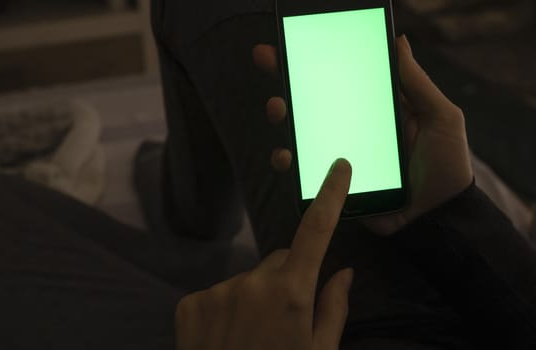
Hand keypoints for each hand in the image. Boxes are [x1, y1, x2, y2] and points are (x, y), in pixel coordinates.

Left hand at [175, 160, 353, 349]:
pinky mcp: (190, 303)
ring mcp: (218, 291)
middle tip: (287, 319)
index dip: (330, 196)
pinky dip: (226, 308)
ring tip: (252, 336)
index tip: (338, 166)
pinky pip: (219, 293)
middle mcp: (252, 284)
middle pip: (281, 260)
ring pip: (249, 279)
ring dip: (255, 296)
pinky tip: (226, 339)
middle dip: (289, 278)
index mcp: (291, 295)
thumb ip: (334, 309)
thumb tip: (345, 272)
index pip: (316, 232)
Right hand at [254, 35, 472, 234]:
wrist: (441, 217)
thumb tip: (398, 41)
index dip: (317, 60)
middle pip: (313, 101)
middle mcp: (352, 129)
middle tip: (269, 61)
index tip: (293, 42)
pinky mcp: (334, 184)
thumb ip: (418, 84)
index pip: (341, 79)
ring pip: (301, 133)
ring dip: (281, 116)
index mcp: (375, 108)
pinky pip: (304, 171)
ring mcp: (340, 157)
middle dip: (287, 77)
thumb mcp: (441, 117)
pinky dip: (289, 161)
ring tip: (278, 108)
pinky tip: (286, 155)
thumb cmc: (446, 165)